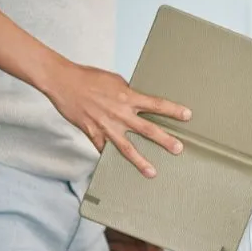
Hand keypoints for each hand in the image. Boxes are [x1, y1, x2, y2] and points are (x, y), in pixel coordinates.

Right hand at [44, 61, 190, 177]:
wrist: (63, 82)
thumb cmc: (90, 78)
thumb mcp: (116, 81)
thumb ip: (129, 94)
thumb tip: (139, 102)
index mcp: (128, 97)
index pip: (156, 104)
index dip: (173, 110)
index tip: (188, 116)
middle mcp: (120, 113)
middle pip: (147, 129)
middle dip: (165, 140)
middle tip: (179, 149)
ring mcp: (106, 126)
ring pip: (127, 147)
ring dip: (141, 161)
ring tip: (152, 172)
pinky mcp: (92, 133)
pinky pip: (104, 150)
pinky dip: (110, 158)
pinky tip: (118, 169)